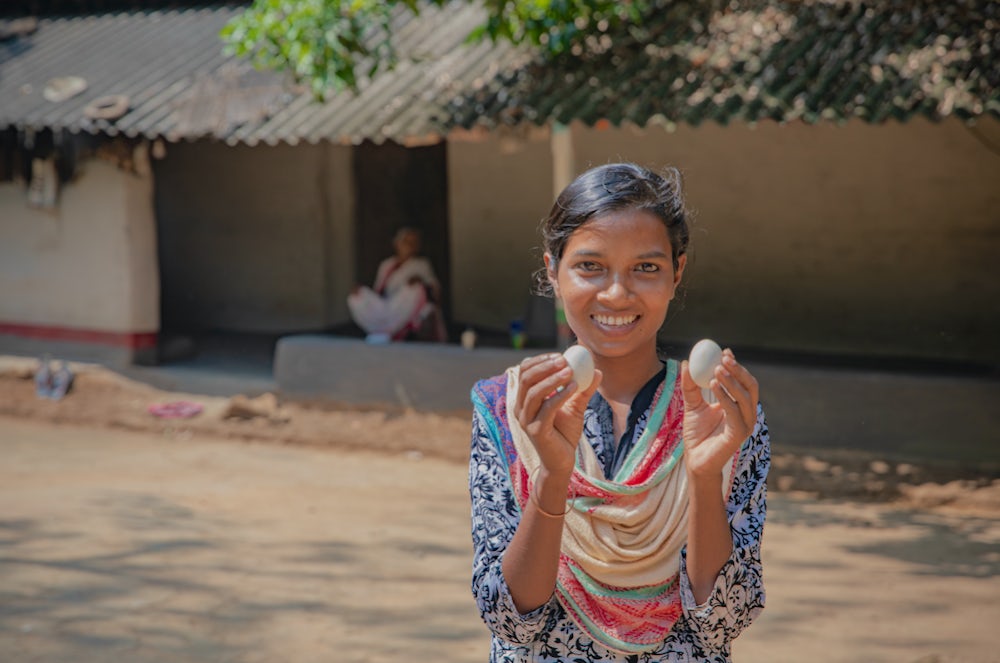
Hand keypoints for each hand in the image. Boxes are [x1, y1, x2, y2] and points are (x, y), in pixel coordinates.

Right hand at [513, 353, 602, 476]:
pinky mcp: (536, 431)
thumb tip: (597, 370)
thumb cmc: (564, 434)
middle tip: (564, 360)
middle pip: (526, 378)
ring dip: (553, 379)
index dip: (540, 360)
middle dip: (545, 366)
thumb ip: (583, 389)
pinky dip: (561, 396)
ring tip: (571, 372)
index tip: (559, 355)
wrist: (562, 462)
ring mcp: (526, 420)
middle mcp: (521, 408)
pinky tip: (575, 388)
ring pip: (534, 392)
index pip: (524, 372)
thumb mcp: (575, 407)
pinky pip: (547, 409)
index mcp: (525, 399)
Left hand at [680, 349, 758, 479]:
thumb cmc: (696, 434)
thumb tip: (685, 362)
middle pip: (750, 386)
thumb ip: (690, 385)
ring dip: (732, 381)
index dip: (736, 366)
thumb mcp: (691, 404)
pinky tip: (713, 385)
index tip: (724, 352)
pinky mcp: (739, 434)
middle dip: (739, 370)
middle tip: (724, 358)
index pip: (743, 381)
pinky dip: (725, 396)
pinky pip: (735, 411)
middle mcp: (746, 413)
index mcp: (739, 405)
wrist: (695, 460)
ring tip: (716, 370)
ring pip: (746, 397)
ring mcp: (745, 424)